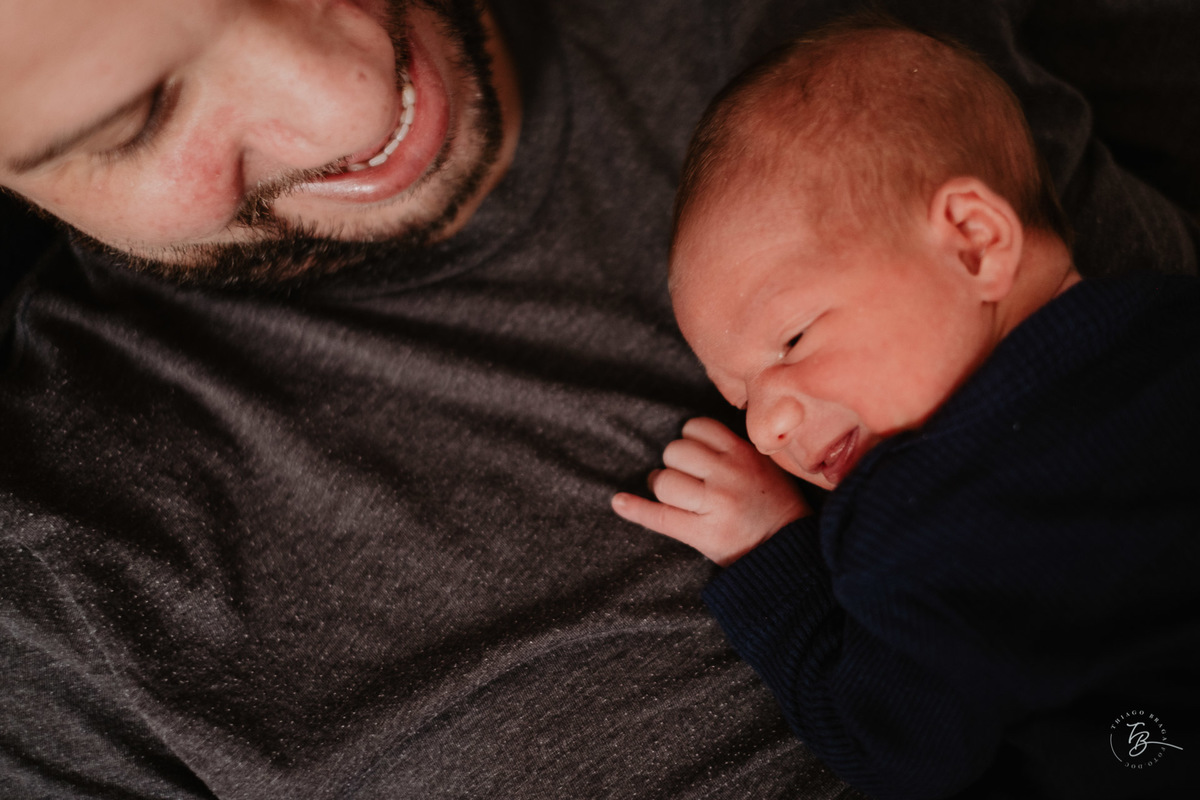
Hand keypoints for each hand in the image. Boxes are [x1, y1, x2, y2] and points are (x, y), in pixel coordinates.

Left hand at [612, 417, 809, 565]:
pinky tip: (619, 502)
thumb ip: (730, 450)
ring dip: (662, 488)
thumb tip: (686, 439)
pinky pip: (659, 516)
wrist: (787, 551)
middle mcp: (728, 475)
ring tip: (675, 498)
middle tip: (685, 482)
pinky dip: (635, 509)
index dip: (689, 440)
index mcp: (744, 454)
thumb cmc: (772, 505)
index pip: (697, 428)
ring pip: (665, 482)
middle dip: (674, 465)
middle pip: (675, 452)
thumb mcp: (763, 466)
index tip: (695, 457)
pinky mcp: (702, 534)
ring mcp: (715, 505)